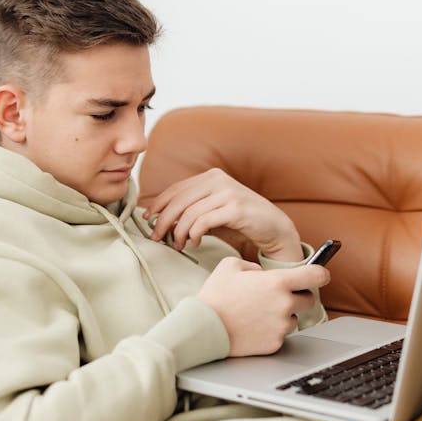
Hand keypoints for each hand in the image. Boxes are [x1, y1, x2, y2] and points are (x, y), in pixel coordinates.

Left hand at [143, 168, 303, 260]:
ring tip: (178, 244)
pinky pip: (204, 221)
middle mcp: (218, 180)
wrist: (273, 227)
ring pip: (189, 212)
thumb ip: (192, 210)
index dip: (159, 203)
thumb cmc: (240, 221)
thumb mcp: (213, 211)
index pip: (176, 189)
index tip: (148, 218)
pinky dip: (193, 234)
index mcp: (211, 176)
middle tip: (156, 237)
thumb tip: (161, 219)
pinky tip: (193, 243)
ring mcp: (227, 192)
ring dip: (178, 232)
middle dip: (163, 220)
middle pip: (179, 200)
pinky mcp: (235, 208)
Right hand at [197, 257, 330, 355]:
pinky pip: (281, 334)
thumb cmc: (215, 296)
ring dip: (283, 315)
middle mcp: (283, 304)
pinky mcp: (274, 344)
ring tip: (259, 313)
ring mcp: (280, 326)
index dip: (321, 272)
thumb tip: (261, 272)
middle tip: (279, 296)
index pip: (316, 275)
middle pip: (309, 299)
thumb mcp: (230, 265)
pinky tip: (254, 326)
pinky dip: (272, 330)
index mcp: (277, 282)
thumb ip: (252, 265)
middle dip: (298, 296)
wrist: (203, 328)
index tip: (321, 273)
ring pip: (294, 318)